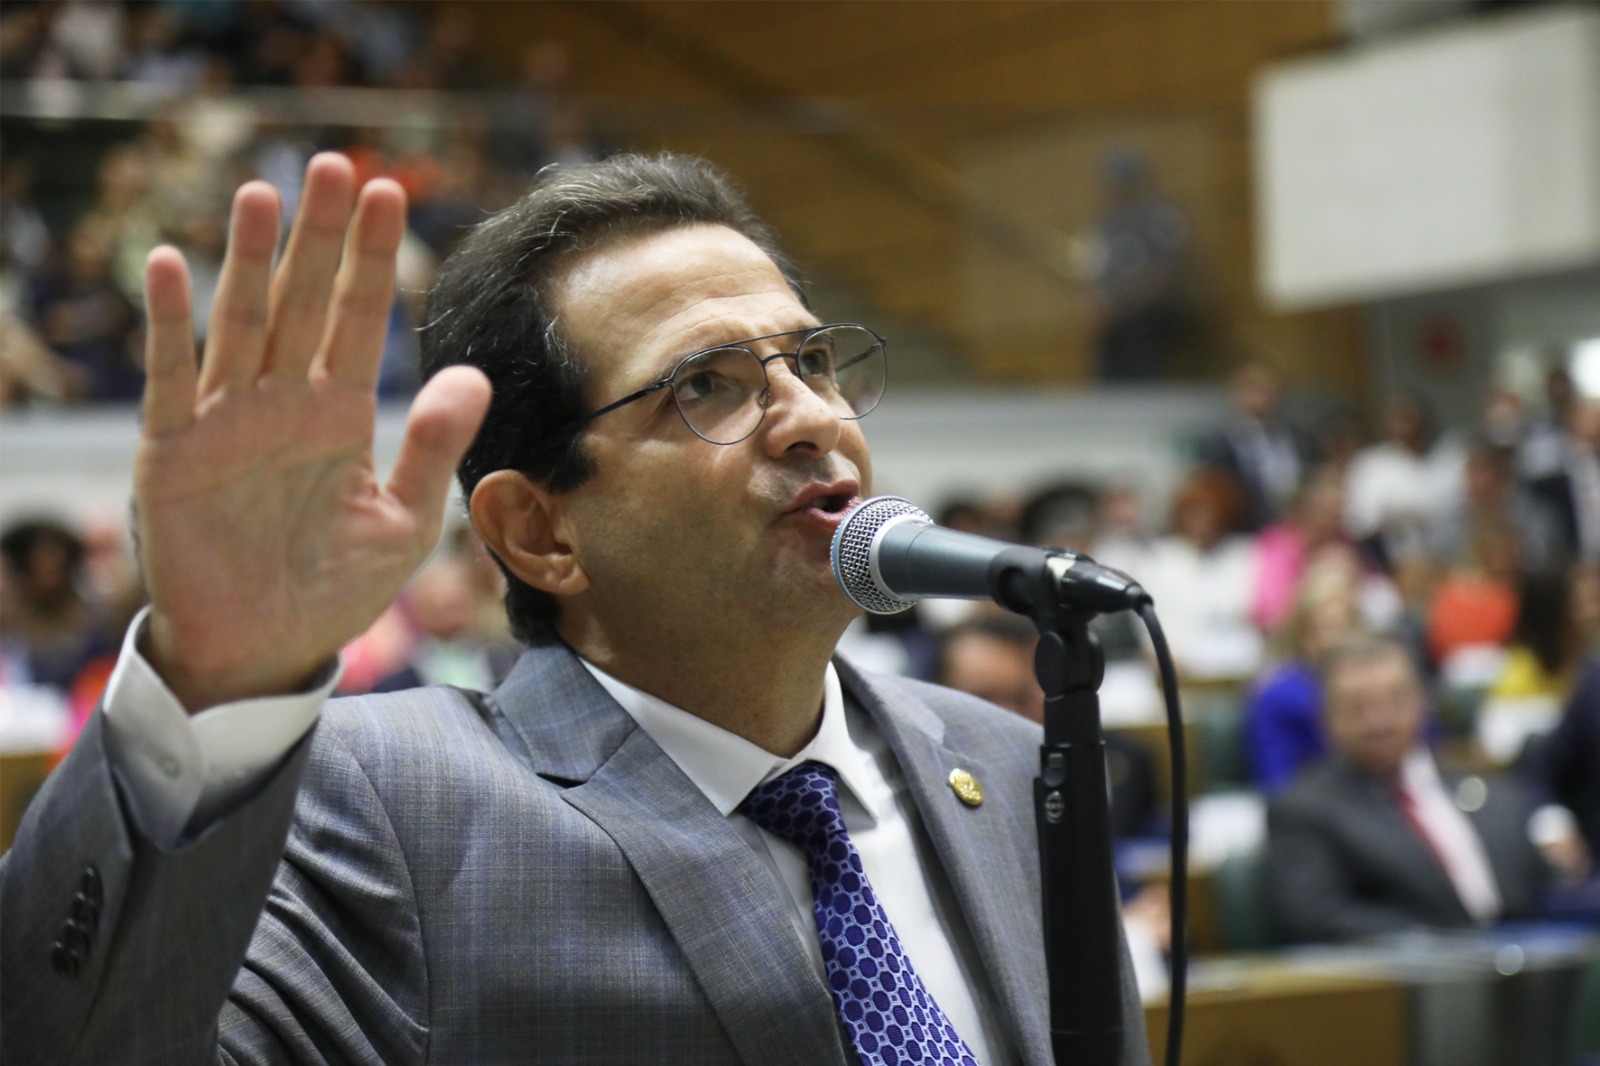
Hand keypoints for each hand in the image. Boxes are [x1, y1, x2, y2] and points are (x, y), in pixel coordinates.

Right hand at [136, 153, 489, 710]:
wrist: (263, 651)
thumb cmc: (332, 589)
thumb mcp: (401, 520)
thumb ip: (433, 447)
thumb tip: (475, 374)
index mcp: (339, 415)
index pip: (359, 319)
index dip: (371, 259)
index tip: (388, 193)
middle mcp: (283, 404)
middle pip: (303, 303)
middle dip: (319, 237)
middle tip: (335, 165)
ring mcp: (226, 422)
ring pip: (242, 324)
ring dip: (250, 261)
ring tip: (263, 194)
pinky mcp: (174, 452)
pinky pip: (172, 379)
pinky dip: (171, 326)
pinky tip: (172, 264)